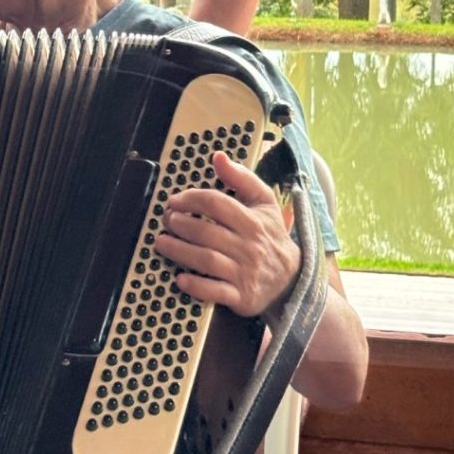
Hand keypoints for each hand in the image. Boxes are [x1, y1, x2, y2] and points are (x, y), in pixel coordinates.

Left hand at [154, 151, 299, 318]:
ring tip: (161, 242)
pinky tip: (180, 278)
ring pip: (207, 260)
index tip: (175, 200)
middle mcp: (249, 247)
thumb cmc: (270, 234)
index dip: (191, 199)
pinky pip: (215, 292)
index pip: (217, 204)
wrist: (292, 279)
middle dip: (180, 224)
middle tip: (166, 220)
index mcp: (253, 220)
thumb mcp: (263, 202)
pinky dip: (196, 286)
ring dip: (179, 251)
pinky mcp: (242, 297)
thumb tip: (218, 156)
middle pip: (206, 232)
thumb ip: (241, 177)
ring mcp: (245, 273)